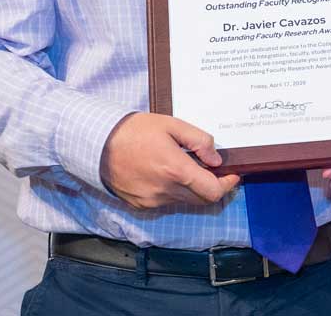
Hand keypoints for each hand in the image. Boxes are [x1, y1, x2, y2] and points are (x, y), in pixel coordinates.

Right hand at [100, 112, 240, 209]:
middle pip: (202, 200)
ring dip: (192, 189)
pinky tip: (166, 173)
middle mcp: (165, 191)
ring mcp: (152, 201)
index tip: (233, 174)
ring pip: (184, 202)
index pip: (212, 191)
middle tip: (213, 170)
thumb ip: (199, 141)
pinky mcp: (141, 205)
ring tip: (185, 167)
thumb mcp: (172, 125)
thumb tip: (216, 159)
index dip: (227, 185)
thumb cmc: (135, 131)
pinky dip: (174, 192)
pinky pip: (166, 202)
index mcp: (175, 171)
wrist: (97, 144)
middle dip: (212, 186)